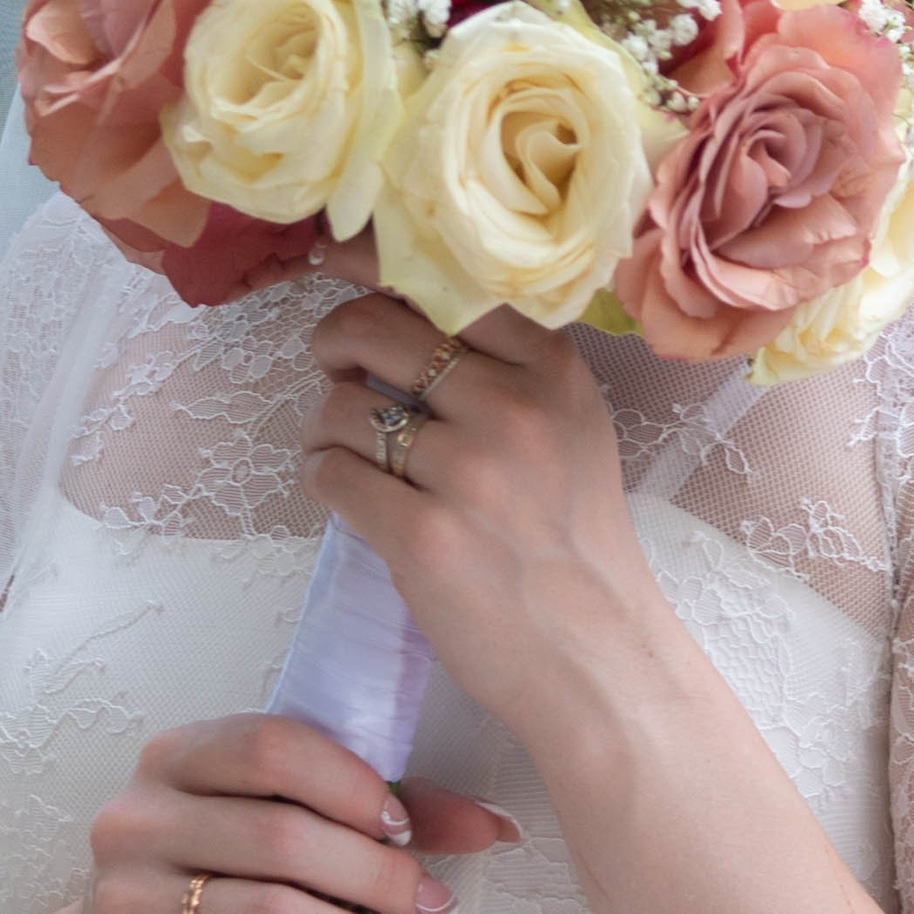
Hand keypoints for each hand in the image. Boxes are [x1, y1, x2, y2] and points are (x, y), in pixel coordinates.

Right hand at [66, 712, 518, 913]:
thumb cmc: (219, 880)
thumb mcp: (282, 826)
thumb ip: (383, 812)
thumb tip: (496, 826)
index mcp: (175, 758)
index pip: (271, 746)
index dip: (352, 785)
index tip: (404, 828)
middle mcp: (137, 819)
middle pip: (281, 835)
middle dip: (376, 875)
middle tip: (432, 904)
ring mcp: (126, 901)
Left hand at [298, 290, 675, 741]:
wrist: (593, 654)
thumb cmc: (571, 539)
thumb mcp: (570, 425)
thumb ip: (506, 364)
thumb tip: (402, 304)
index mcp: (550, 369)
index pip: (444, 280)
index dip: (370, 262)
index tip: (333, 259)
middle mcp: (510, 408)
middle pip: (373, 327)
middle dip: (332, 341)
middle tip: (336, 366)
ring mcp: (465, 473)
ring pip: (340, 405)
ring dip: (325, 425)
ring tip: (347, 450)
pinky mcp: (421, 535)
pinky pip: (328, 472)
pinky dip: (320, 476)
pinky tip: (344, 491)